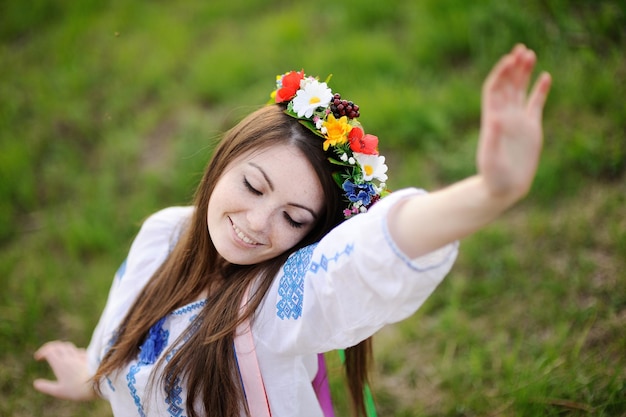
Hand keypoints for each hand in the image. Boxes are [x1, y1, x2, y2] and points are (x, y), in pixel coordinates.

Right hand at [33, 340, 96, 400]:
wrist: (98, 385)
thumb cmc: (77, 390)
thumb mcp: (59, 391)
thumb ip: (46, 387)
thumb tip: (36, 383)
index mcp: (60, 364)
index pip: (49, 351)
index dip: (42, 352)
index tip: (37, 358)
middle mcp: (69, 357)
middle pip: (57, 345)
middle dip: (50, 347)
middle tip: (45, 353)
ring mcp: (79, 356)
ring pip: (68, 346)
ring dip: (61, 347)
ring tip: (57, 353)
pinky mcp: (88, 358)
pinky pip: (79, 350)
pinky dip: (73, 351)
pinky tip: (73, 357)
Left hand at [477, 44, 551, 202]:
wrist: (503, 188)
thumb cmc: (493, 177)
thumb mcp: (491, 158)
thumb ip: (494, 139)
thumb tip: (496, 119)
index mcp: (492, 120)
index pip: (494, 90)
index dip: (500, 74)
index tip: (509, 59)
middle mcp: (504, 117)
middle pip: (507, 85)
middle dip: (513, 67)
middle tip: (522, 49)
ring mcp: (518, 121)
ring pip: (520, 91)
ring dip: (524, 73)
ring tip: (530, 54)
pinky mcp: (531, 128)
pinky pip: (535, 104)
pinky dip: (540, 90)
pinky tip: (545, 76)